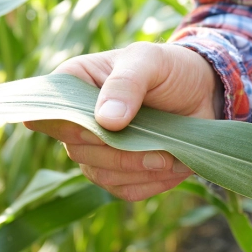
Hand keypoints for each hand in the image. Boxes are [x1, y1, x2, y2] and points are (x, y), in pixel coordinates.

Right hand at [26, 42, 222, 200]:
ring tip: (169, 157)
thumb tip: (106, 121)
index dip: (74, 127)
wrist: (201, 93)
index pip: (50, 112)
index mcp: (74, 84)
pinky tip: (172, 166)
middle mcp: (78, 120)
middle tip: (158, 149)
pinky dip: (150, 183)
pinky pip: (124, 190)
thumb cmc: (169, 69)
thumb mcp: (150, 61)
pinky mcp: (119, 173)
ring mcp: (96, 150)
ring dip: (138, 170)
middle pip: (78, 150)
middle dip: (119, 153)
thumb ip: (127, 83)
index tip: (109, 128)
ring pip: (100, 174)